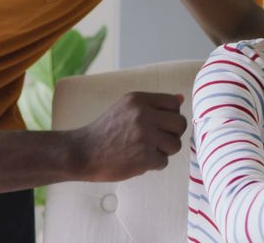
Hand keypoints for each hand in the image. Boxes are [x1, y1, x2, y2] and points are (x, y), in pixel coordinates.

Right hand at [71, 92, 186, 181]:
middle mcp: (143, 114)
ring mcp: (145, 136)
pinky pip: (164, 162)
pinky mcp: (144, 157)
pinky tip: (137, 160)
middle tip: (156, 140)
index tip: (159, 124)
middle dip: (172, 134)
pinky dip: (153, 165)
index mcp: (138, 99)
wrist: (82, 153)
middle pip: (180, 124)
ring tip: (145, 150)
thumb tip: (181, 99)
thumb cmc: (105, 131)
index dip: (170, 116)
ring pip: (176, 144)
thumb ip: (153, 105)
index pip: (174, 104)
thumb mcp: (125, 108)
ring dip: (164, 151)